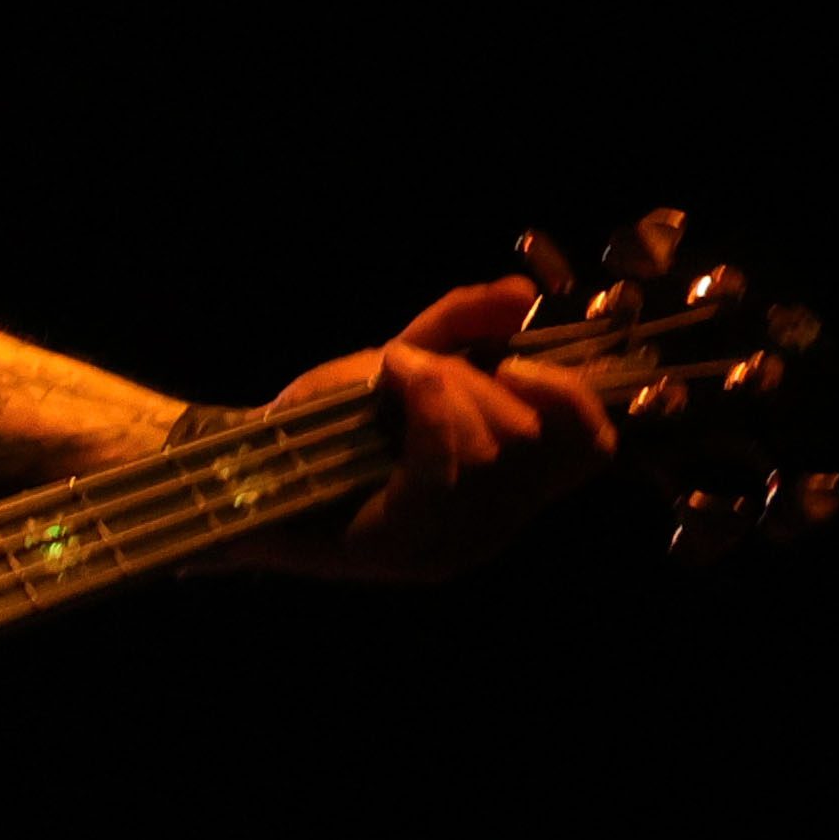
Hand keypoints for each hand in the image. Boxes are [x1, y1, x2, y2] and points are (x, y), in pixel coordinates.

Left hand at [271, 276, 615, 577]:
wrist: (246, 461)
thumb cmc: (328, 418)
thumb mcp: (405, 360)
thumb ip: (464, 326)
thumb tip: (522, 293)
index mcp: (509, 488)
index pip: (592, 449)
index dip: (574, 395)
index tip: (519, 359)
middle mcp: (491, 527)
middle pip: (535, 438)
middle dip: (480, 378)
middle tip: (422, 364)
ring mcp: (448, 545)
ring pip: (495, 448)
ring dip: (443, 384)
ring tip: (395, 371)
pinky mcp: (400, 546)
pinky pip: (445, 468)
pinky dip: (426, 404)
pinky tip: (394, 374)